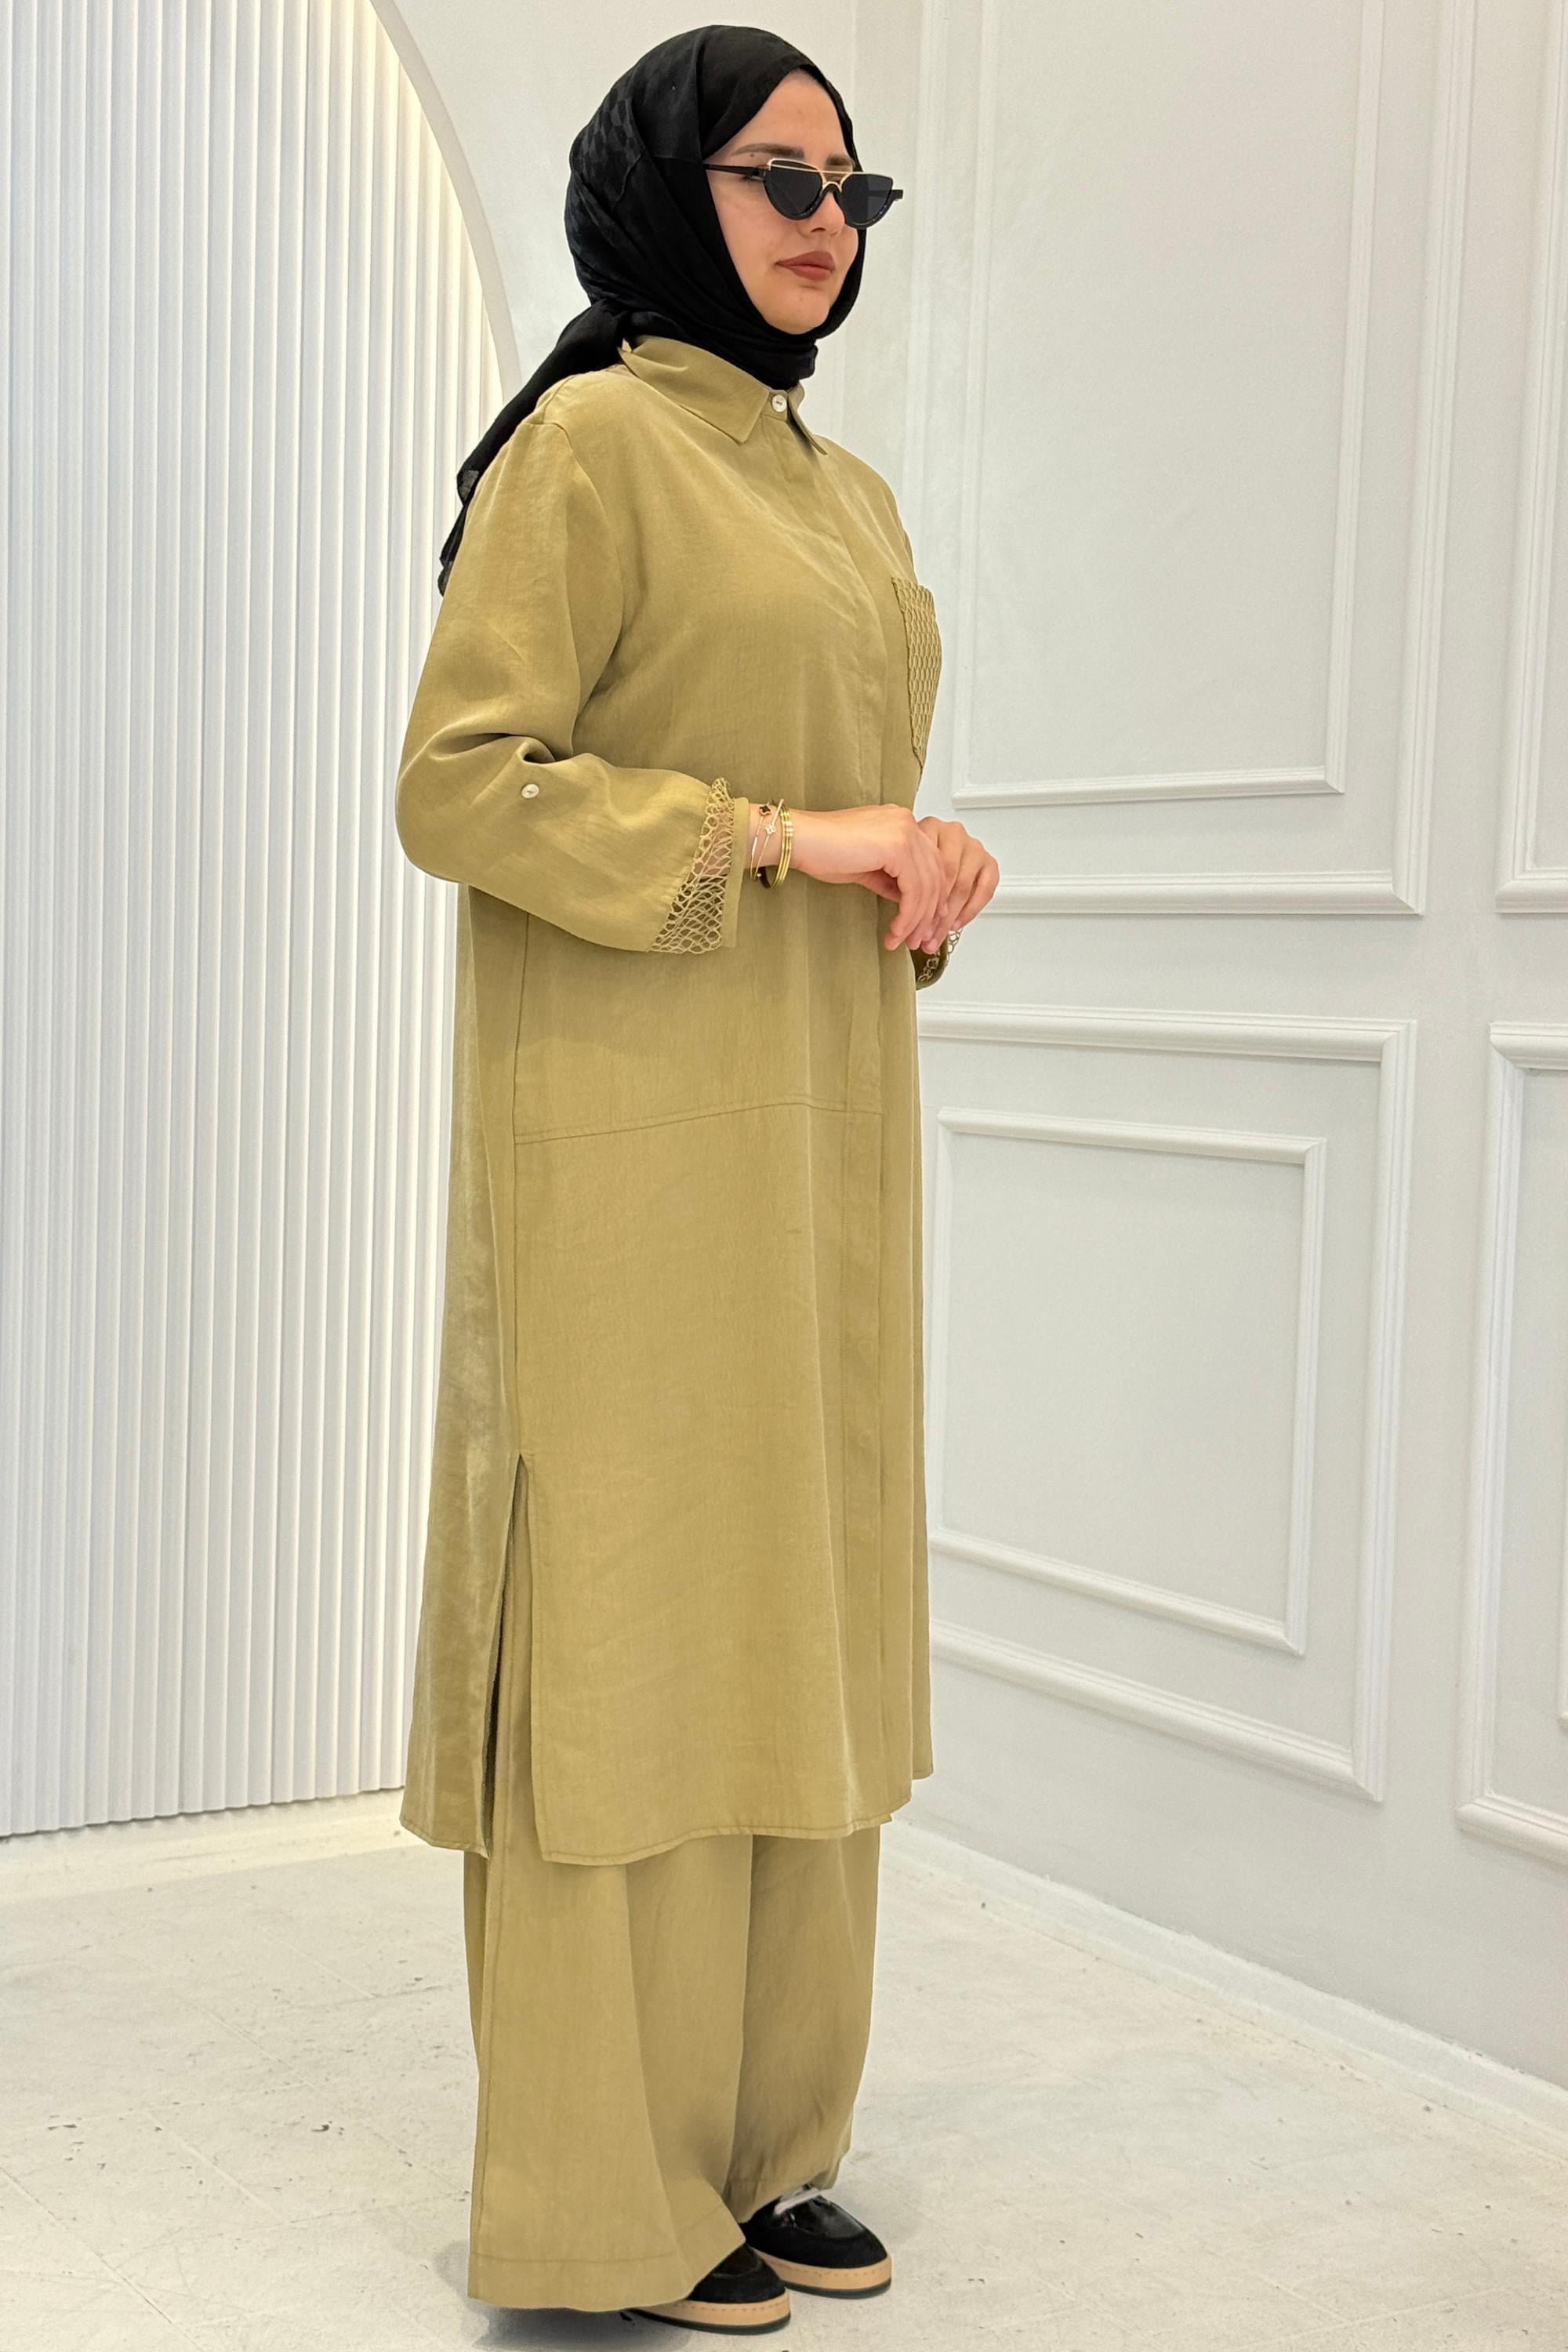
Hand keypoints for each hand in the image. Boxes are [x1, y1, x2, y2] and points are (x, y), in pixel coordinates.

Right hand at [782, 808, 996, 951]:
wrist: (800, 841)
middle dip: (929, 914)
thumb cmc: (823, 851)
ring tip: (905, 941)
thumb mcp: (867, 869)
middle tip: (918, 940)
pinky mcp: (898, 847)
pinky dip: (908, 916)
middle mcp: (908, 822)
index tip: (923, 926)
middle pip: (936, 876)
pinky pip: (914, 890)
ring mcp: (905, 832)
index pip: (932, 864)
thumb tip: (909, 902)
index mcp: (902, 823)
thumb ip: (892, 881)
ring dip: (917, 921)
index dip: (932, 900)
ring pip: (928, 886)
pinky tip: (896, 931)